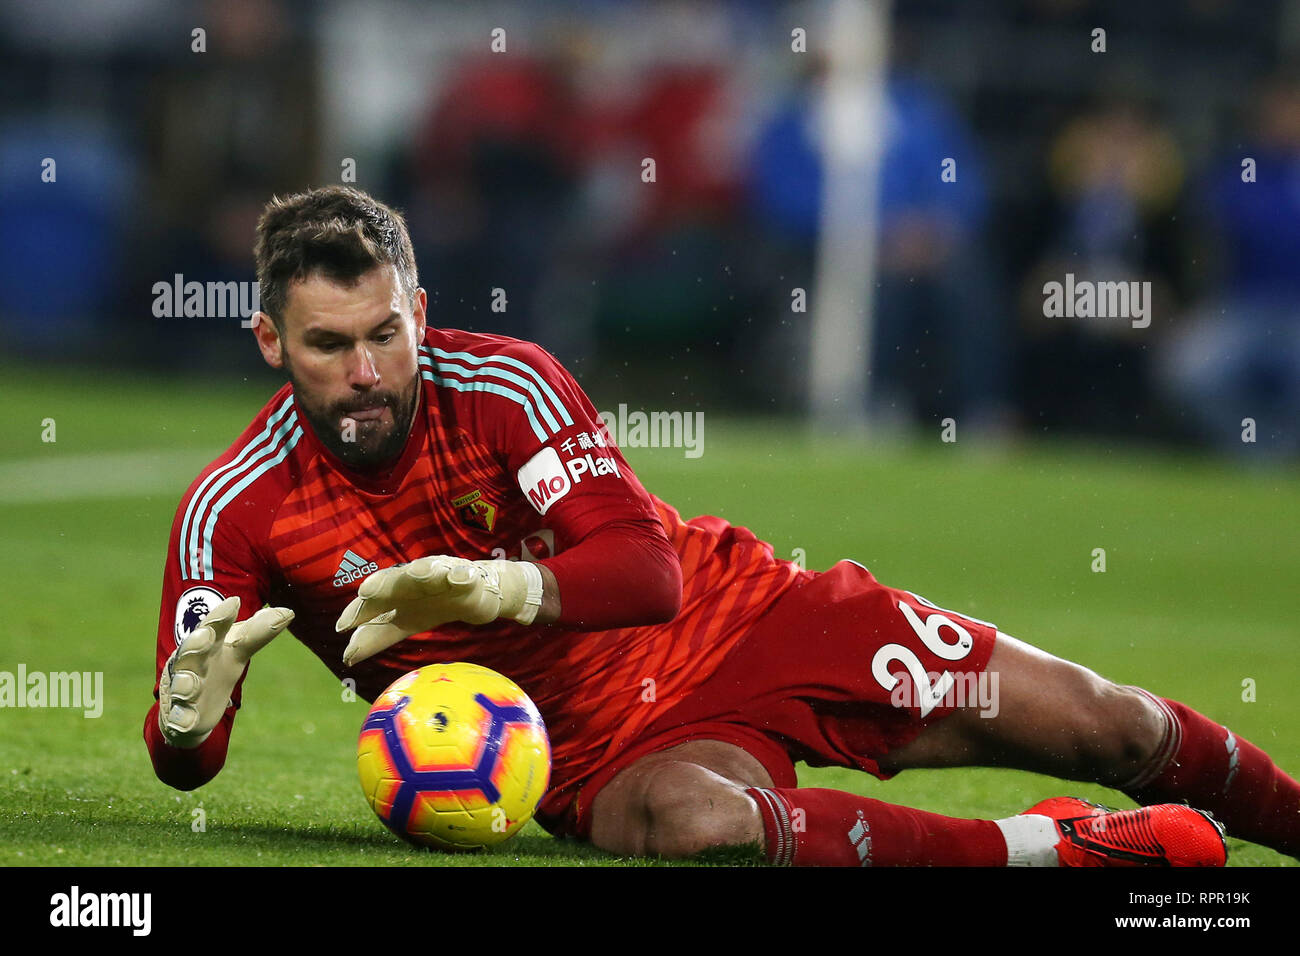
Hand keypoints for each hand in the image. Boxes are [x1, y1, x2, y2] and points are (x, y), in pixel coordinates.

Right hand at [158, 596, 293, 747]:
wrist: (189, 708)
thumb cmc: (214, 668)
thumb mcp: (236, 650)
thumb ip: (258, 633)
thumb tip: (289, 611)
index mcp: (206, 644)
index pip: (214, 626)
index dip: (222, 616)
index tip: (234, 601)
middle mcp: (191, 664)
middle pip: (191, 651)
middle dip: (197, 643)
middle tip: (206, 634)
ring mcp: (183, 691)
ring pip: (182, 685)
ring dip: (185, 684)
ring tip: (190, 684)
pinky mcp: (181, 717)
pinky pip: (178, 719)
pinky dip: (181, 719)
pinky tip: (186, 722)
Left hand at [335, 556, 543, 665]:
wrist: (472, 594)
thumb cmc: (431, 606)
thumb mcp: (403, 624)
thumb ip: (376, 637)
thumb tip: (346, 658)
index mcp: (394, 591)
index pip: (372, 601)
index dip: (358, 611)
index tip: (342, 627)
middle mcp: (413, 578)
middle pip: (394, 579)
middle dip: (381, 584)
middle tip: (366, 591)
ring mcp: (440, 574)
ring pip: (429, 570)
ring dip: (423, 570)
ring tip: (417, 573)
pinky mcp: (466, 576)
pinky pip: (464, 574)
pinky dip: (461, 575)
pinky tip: (458, 578)